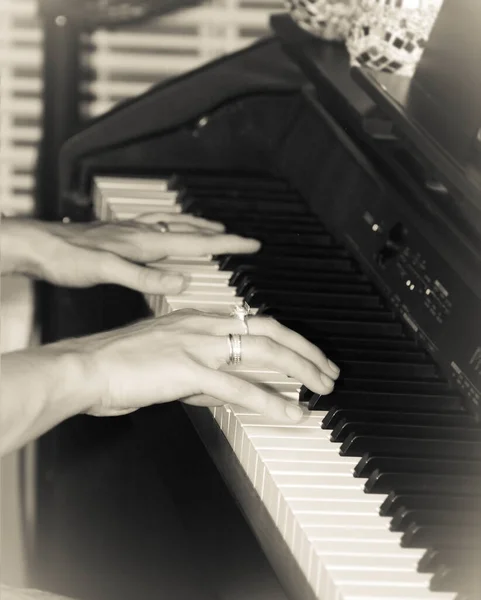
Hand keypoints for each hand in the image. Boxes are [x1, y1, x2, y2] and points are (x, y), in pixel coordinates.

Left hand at [1, 215, 259, 292]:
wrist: (38, 245)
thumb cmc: (68, 258)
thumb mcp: (108, 272)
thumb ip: (145, 278)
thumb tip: (181, 282)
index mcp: (144, 243)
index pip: (195, 242)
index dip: (226, 244)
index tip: (250, 244)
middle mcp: (141, 233)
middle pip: (189, 230)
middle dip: (217, 234)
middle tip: (239, 239)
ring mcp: (130, 232)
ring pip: (173, 226)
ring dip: (196, 229)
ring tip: (211, 231)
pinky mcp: (119, 235)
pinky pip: (155, 228)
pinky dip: (171, 229)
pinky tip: (165, 236)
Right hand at [74, 310, 339, 420]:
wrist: (85, 366)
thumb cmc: (119, 363)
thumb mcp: (169, 361)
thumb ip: (204, 374)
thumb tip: (233, 391)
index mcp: (199, 318)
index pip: (256, 323)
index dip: (288, 338)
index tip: (306, 354)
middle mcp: (204, 324)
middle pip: (270, 331)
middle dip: (306, 350)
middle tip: (328, 370)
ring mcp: (198, 344)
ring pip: (264, 352)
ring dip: (300, 369)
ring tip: (323, 388)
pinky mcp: (189, 368)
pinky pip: (240, 386)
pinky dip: (271, 400)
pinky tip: (292, 412)